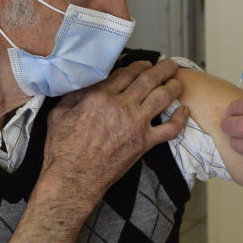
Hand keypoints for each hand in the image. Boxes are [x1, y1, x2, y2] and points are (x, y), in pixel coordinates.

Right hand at [42, 59, 187, 197]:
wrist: (74, 178)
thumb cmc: (62, 148)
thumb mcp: (59, 113)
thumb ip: (74, 95)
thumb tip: (84, 83)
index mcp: (100, 96)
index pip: (127, 72)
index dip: (139, 65)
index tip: (145, 64)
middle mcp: (121, 106)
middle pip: (149, 79)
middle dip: (163, 69)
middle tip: (171, 64)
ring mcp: (136, 124)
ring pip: (162, 97)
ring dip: (173, 86)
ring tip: (177, 82)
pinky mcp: (144, 143)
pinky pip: (170, 129)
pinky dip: (180, 119)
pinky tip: (184, 111)